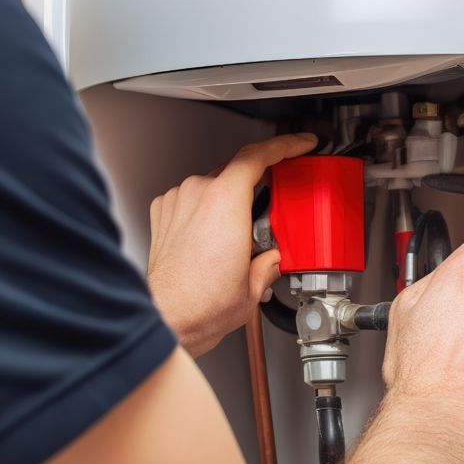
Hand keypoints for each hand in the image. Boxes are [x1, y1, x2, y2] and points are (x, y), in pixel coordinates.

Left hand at [148, 134, 316, 355]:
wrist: (166, 319)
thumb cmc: (201, 304)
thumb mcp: (255, 284)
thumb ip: (271, 260)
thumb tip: (275, 257)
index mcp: (225, 201)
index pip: (258, 155)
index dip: (285, 145)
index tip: (300, 144)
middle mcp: (198, 193)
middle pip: (237, 171)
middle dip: (258, 187)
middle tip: (271, 213)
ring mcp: (177, 201)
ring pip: (213, 185)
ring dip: (229, 202)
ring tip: (238, 237)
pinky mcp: (163, 213)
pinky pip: (192, 198)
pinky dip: (206, 210)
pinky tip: (213, 238)